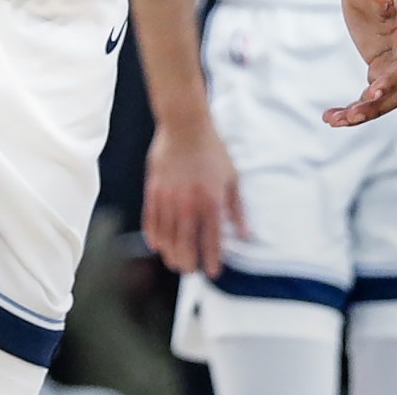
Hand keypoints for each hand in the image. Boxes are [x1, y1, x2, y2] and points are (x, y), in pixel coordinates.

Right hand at [141, 117, 248, 275]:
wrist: (185, 124)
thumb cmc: (212, 150)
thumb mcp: (232, 178)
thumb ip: (238, 210)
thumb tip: (246, 235)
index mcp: (212, 202)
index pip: (212, 241)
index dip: (212, 261)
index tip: (214, 272)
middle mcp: (189, 204)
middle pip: (185, 245)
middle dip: (188, 263)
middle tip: (191, 270)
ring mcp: (168, 197)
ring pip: (166, 237)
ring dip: (170, 254)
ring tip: (175, 262)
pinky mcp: (153, 189)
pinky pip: (150, 220)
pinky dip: (153, 236)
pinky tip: (157, 244)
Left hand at [326, 0, 396, 127]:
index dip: (389, 81)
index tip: (369, 94)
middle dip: (375, 107)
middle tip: (347, 116)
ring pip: (386, 99)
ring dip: (363, 113)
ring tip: (333, 120)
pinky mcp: (381, 66)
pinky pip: (373, 94)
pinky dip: (357, 106)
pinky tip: (334, 113)